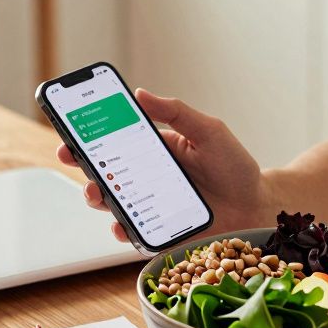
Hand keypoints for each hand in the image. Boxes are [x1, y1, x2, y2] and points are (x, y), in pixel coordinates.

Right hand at [56, 88, 267, 242]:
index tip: (71, 127)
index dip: (89, 135)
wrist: (257, 207)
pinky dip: (123, 231)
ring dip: (97, 197)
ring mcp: (152, 207)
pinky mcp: (160, 232)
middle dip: (82, 164)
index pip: (115, 141)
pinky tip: (121, 226)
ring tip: (95, 191)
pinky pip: (134, 234)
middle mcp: (148, 180)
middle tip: (71, 156)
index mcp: (155, 151)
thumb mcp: (209, 131)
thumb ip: (176, 112)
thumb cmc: (235, 167)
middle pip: (106, 172)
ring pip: (112, 203)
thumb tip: (140, 94)